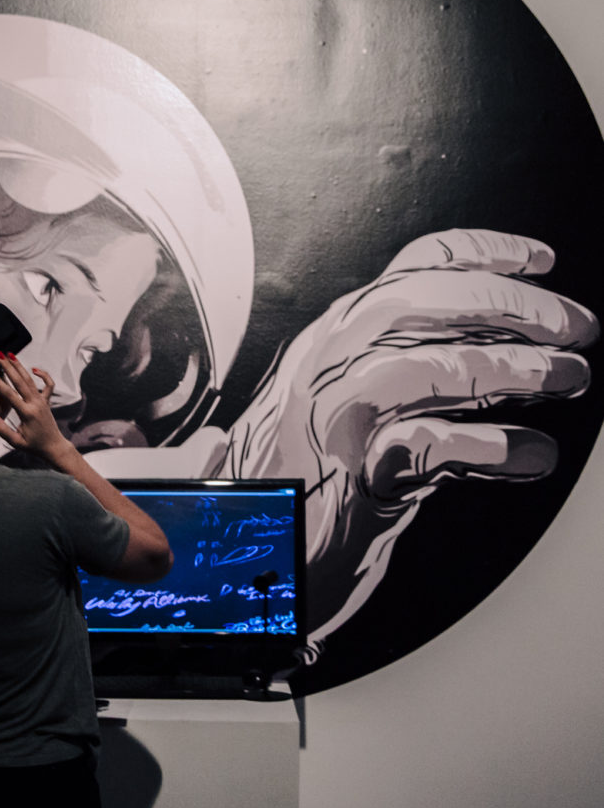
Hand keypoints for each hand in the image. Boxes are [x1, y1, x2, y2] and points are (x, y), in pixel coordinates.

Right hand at [0, 355, 70, 463]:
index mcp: (27, 413)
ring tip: (10, 355)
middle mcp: (35, 404)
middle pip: (20, 381)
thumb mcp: (16, 442)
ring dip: (20, 366)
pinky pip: (48, 385)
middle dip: (8, 367)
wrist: (53, 446)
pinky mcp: (47, 401)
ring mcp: (42, 401)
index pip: (10, 394)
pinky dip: (43, 375)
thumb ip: (3, 431)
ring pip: (30, 380)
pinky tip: (34, 369)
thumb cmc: (33, 446)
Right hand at [221, 229, 598, 637]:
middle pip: (421, 302)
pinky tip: (532, 454)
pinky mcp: (346, 479)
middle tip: (578, 327)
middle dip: (511, 304)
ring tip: (568, 379)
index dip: (485, 253)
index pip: (412, 269)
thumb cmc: (305, 477)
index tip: (545, 262)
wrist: (237, 554)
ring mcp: (331, 419)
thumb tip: (500, 344)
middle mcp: (329, 363)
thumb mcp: (348, 402)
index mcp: (336, 337)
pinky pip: (426, 449)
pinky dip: (490, 447)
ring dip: (511, 367)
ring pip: (426, 366)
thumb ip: (405, 367)